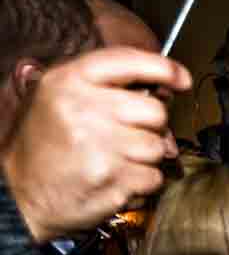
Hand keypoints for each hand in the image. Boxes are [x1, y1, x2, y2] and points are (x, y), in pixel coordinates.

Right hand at [0, 46, 191, 241]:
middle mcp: (84, 108)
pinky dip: (143, 182)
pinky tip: (117, 179)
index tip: (179, 78)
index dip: (163, 68)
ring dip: (146, 157)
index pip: (128, 61)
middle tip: (129, 134)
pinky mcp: (114, 178)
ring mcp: (100, 145)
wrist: (22, 193)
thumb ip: (105, 86)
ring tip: (116, 159)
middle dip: (151, 126)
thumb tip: (164, 89)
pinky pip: (154, 177)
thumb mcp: (59, 98)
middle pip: (155, 111)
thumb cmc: (47, 145)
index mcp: (68, 81)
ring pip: (158, 146)